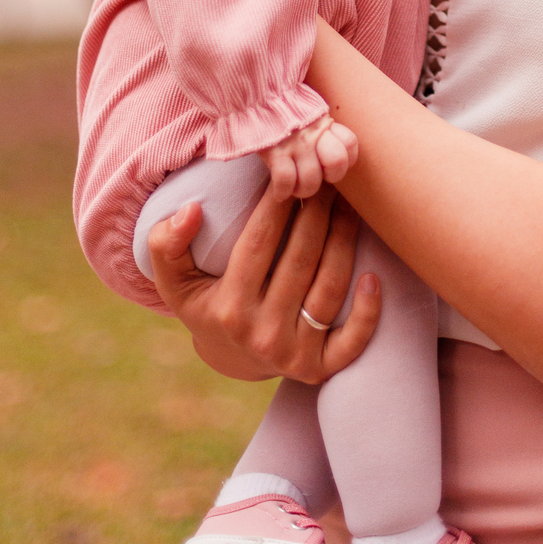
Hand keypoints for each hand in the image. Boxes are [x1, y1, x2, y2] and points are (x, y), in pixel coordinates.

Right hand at [145, 181, 379, 382]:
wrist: (231, 358)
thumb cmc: (206, 303)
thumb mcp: (174, 280)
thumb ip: (167, 244)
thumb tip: (190, 210)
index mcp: (228, 309)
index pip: (259, 244)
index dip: (278, 204)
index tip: (292, 175)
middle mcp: (262, 334)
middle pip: (301, 259)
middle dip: (318, 211)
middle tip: (329, 178)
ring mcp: (294, 354)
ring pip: (330, 287)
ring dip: (346, 240)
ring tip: (351, 204)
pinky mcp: (321, 368)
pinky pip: (353, 341)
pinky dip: (368, 311)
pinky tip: (374, 275)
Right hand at [260, 117, 357, 199]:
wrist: (254, 97)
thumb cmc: (281, 108)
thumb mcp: (308, 111)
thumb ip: (321, 126)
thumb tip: (329, 143)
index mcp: (324, 123)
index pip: (350, 143)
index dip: (346, 159)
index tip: (332, 164)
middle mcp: (313, 133)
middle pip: (336, 163)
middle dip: (328, 178)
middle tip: (317, 176)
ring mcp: (295, 144)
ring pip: (311, 180)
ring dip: (303, 190)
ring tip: (295, 187)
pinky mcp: (274, 152)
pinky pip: (285, 180)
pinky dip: (283, 192)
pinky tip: (280, 192)